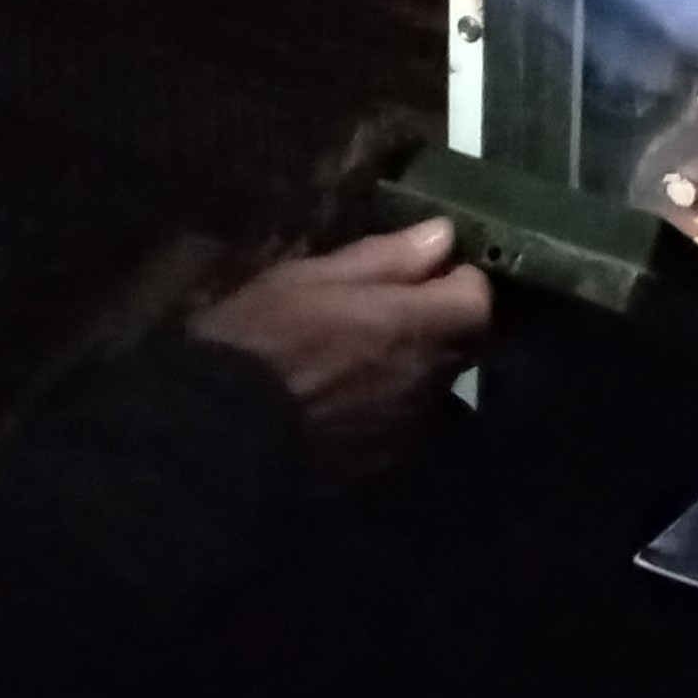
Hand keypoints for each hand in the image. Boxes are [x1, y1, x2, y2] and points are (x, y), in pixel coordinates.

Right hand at [188, 220, 491, 468]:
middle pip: (463, 343)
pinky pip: (406, 421)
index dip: (454, 280)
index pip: (478, 297)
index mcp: (418, 327)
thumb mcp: (313, 278)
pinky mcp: (383, 462)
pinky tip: (348, 399)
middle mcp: (428, 380)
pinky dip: (391, 404)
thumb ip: (387, 258)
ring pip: (434, 385)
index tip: (421, 272)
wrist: (219, 435)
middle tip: (386, 310)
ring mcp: (409, 426)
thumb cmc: (262, 338)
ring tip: (363, 357)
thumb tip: (442, 235)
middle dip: (438, 323)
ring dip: (415, 366)